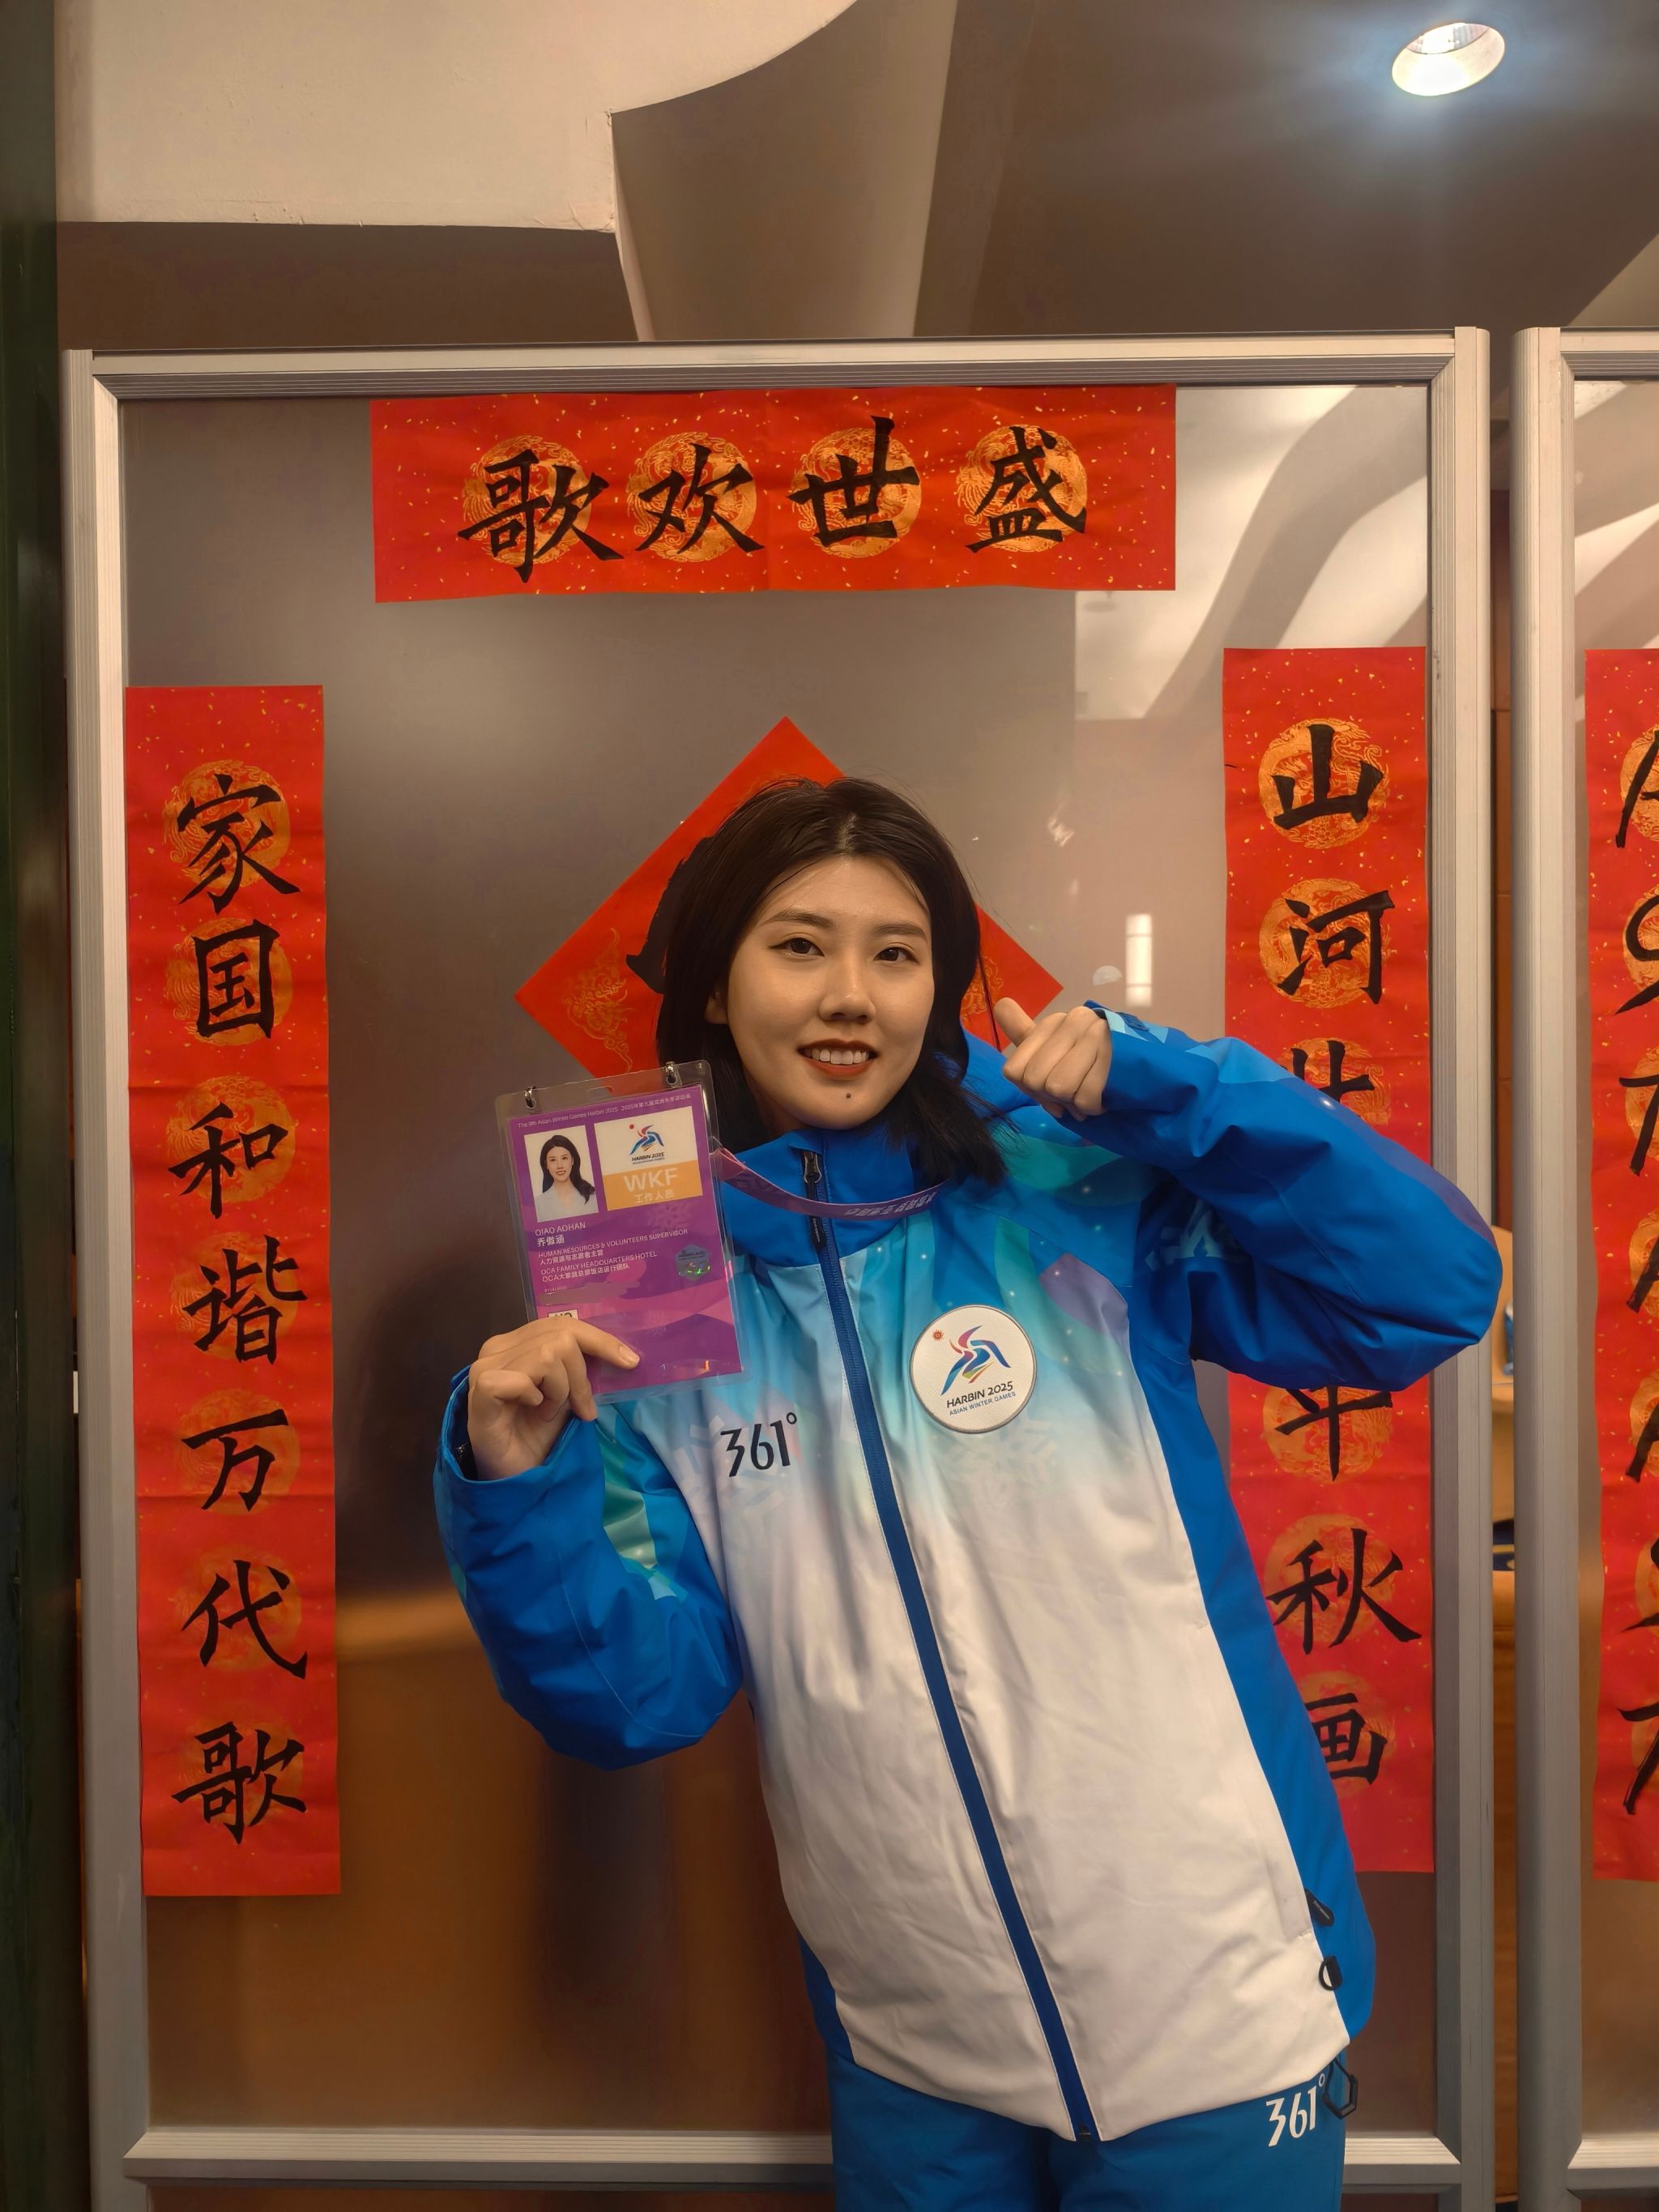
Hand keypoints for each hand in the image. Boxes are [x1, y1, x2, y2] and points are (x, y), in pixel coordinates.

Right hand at [466, 1318, 639, 1481]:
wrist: (515, 1477)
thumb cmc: (537, 1436)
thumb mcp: (567, 1395)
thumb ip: (580, 1368)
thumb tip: (622, 1354)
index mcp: (516, 1344)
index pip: (562, 1324)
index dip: (599, 1340)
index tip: (630, 1361)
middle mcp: (496, 1349)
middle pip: (560, 1336)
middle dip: (580, 1376)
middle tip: (580, 1409)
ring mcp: (484, 1368)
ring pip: (546, 1355)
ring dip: (559, 1390)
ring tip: (547, 1413)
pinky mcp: (480, 1391)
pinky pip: (521, 1379)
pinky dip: (536, 1396)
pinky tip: (532, 1412)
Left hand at [995, 998, 1112, 1121]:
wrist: (1142, 1069)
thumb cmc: (1089, 1063)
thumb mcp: (1052, 1050)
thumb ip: (1024, 1033)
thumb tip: (1001, 1004)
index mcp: (1052, 1023)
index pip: (1015, 1071)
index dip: (1029, 1091)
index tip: (1048, 1090)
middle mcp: (1072, 1020)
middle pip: (1035, 1080)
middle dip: (1052, 1098)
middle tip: (1072, 1094)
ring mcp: (1095, 1034)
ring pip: (1058, 1087)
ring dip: (1073, 1102)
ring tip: (1087, 1093)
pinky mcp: (1115, 1053)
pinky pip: (1085, 1097)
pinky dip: (1092, 1107)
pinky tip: (1102, 1097)